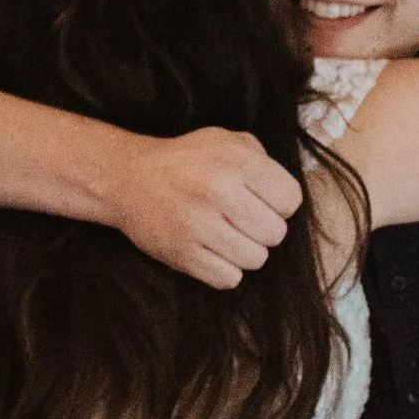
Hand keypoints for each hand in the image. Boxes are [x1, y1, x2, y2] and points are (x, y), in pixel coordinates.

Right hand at [108, 128, 303, 286]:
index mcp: (235, 160)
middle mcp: (219, 191)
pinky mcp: (182, 254)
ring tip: (226, 236)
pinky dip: (225, 269)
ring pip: (255, 259)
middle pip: (276, 233)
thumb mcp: (224, 140)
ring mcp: (199, 225)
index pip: (290, 200)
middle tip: (242, 221)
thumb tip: (283, 191)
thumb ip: (259, 157)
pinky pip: (229, 278)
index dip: (280, 203)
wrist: (127, 179)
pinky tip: (212, 251)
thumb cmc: (184, 161)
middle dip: (263, 229)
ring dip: (245, 251)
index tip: (261, 201)